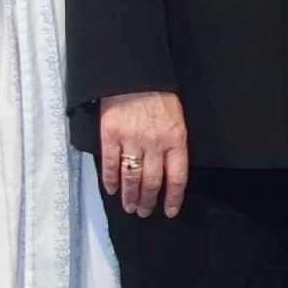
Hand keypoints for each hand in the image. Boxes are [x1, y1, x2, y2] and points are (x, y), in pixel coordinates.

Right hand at [100, 90, 189, 218]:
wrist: (135, 74)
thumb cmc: (159, 97)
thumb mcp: (177, 119)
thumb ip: (174, 144)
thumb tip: (169, 171)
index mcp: (176, 139)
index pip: (177, 176)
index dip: (174, 197)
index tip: (170, 211)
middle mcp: (155, 143)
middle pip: (153, 181)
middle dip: (149, 201)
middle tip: (145, 213)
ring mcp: (131, 140)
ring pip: (131, 176)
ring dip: (130, 196)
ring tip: (130, 207)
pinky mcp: (110, 135)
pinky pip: (110, 163)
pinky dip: (110, 179)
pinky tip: (111, 190)